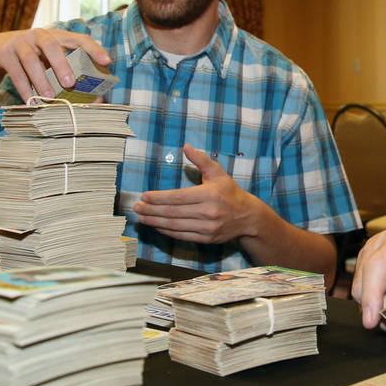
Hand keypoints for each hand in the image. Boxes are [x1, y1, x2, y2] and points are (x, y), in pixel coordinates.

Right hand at [0, 28, 109, 100]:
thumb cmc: (36, 59)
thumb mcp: (52, 62)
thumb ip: (72, 76)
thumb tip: (98, 101)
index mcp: (58, 36)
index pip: (79, 39)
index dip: (94, 49)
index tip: (106, 62)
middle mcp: (40, 36)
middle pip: (51, 46)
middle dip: (61, 64)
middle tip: (70, 83)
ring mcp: (21, 42)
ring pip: (31, 60)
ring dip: (41, 80)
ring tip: (50, 97)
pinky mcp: (5, 53)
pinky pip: (15, 72)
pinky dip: (24, 88)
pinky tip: (30, 101)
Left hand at [133, 144, 263, 243]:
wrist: (248, 217)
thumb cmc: (230, 192)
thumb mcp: (218, 173)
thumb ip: (201, 160)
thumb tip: (186, 147)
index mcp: (209, 194)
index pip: (178, 197)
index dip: (159, 198)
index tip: (145, 196)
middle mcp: (208, 212)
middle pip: (173, 212)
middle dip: (152, 210)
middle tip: (137, 207)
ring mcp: (207, 228)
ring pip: (175, 226)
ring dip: (155, 221)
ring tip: (142, 217)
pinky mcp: (206, 238)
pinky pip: (181, 236)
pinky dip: (166, 231)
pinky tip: (156, 225)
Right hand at [351, 223, 385, 331]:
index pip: (379, 264)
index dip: (372, 294)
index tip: (372, 320)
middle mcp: (382, 244)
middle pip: (364, 280)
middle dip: (377, 308)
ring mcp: (373, 256)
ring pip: (361, 290)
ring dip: (379, 309)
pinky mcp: (371, 270)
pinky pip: (367, 294)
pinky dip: (381, 307)